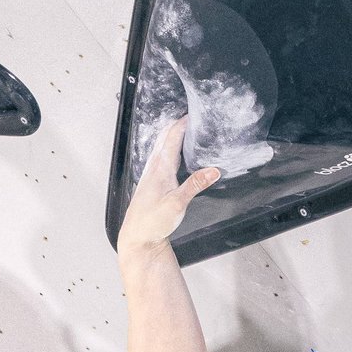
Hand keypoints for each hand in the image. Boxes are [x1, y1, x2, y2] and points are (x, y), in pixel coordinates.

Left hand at [116, 115, 219, 252]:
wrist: (137, 237)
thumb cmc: (152, 222)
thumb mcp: (178, 204)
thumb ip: (196, 185)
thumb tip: (214, 170)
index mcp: (160, 168)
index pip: (172, 137)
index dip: (182, 123)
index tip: (194, 114)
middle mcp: (153, 168)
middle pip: (164, 137)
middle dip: (177, 124)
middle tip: (191, 116)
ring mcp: (150, 174)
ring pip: (160, 146)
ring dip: (171, 134)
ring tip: (184, 128)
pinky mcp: (151, 182)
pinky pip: (160, 157)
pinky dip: (168, 147)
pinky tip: (173, 153)